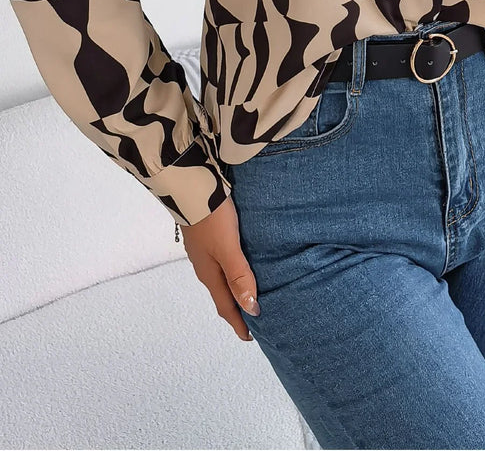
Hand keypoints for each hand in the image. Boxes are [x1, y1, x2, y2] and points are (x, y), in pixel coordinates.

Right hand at [178, 196, 259, 341]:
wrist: (190, 188)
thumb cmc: (212, 219)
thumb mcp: (228, 248)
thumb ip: (239, 276)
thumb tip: (251, 309)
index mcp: (209, 274)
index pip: (225, 307)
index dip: (238, 323)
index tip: (251, 337)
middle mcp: (205, 267)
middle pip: (222, 294)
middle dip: (236, 309)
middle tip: (254, 318)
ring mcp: (203, 252)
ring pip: (220, 278)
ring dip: (233, 289)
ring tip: (249, 293)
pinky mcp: (206, 238)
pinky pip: (220, 263)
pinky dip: (231, 272)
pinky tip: (239, 264)